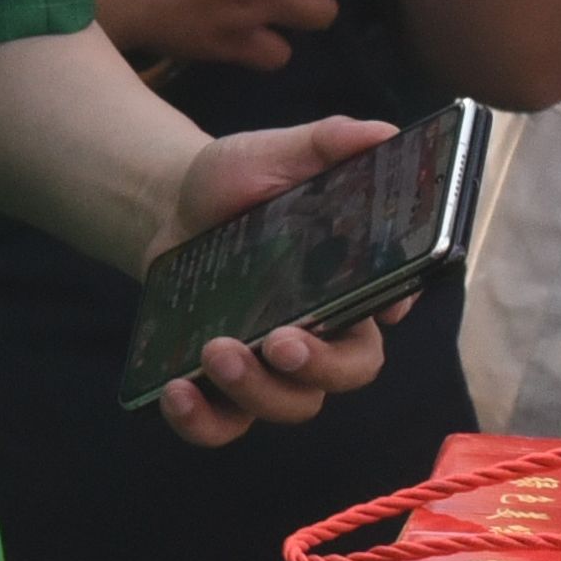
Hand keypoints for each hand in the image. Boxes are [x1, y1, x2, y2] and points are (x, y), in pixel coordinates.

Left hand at [145, 117, 402, 442]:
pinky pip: (225, 426)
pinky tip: (177, 393)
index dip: (394, 308)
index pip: (394, 303)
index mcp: (351, 277)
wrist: (166, 208)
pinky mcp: (223, 385)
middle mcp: (323, 330)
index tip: (380, 304)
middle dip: (321, 365)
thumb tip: (382, 133)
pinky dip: (203, 423)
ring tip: (215, 350)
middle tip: (280, 340)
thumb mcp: (272, 153)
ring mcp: (273, 365)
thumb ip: (326, 143)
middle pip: (350, 371)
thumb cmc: (236, 183)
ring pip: (291, 404)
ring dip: (258, 390)